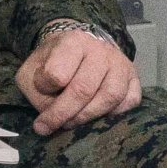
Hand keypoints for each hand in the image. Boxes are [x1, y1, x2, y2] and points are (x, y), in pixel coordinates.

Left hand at [17, 27, 140, 135]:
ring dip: (88, 116)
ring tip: (73, 121)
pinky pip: (130, 101)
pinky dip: (114, 114)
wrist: (78, 49)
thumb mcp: (32, 71)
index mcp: (72, 42)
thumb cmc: (52, 62)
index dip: (45, 90)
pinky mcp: (134, 77)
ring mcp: (121, 63)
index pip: (57, 74)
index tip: (41, 91)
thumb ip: (37, 93)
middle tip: (52, 125)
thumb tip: (51, 119)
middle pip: (84, 89)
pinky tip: (98, 114)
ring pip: (110, 97)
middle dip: (64, 113)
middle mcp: (100, 49)